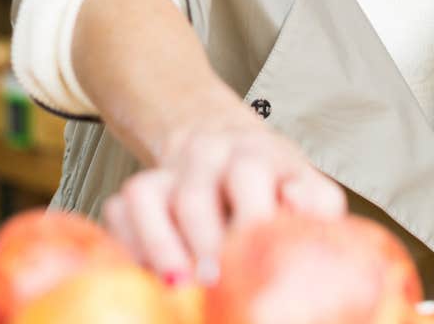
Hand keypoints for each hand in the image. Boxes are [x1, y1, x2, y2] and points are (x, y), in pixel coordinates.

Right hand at [103, 116, 343, 283]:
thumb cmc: (272, 183)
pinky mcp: (140, 190)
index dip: (249, 215)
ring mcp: (168, 171)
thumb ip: (315, 202)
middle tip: (216, 284)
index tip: (253, 252)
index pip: (247, 172)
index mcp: (256, 155)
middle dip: (202, 244)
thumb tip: (296, 202)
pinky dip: (129, 244)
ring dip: (160, 246)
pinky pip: (118, 211)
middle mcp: (206, 156)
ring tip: (179, 286)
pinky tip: (150, 275)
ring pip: (145, 195)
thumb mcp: (308, 188)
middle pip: (192, 195)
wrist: (225, 147)